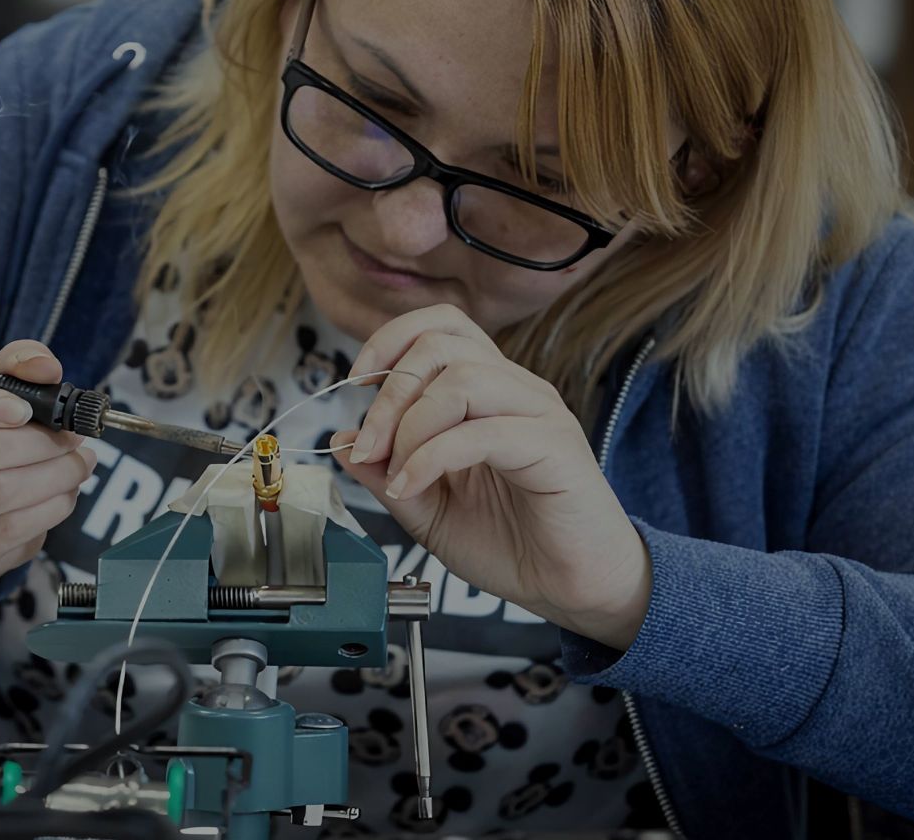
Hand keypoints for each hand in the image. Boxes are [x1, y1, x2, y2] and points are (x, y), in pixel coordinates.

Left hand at [333, 305, 651, 648]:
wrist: (574, 588)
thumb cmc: (513, 545)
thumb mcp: (427, 509)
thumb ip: (385, 471)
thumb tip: (340, 440)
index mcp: (487, 392)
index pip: (441, 325)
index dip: (390, 340)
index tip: (354, 383)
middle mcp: (515, 391)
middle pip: (442, 344)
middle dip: (389, 393)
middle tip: (367, 447)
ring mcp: (539, 414)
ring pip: (462, 378)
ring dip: (410, 425)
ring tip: (394, 473)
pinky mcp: (555, 446)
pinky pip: (482, 431)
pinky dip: (431, 457)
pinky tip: (412, 486)